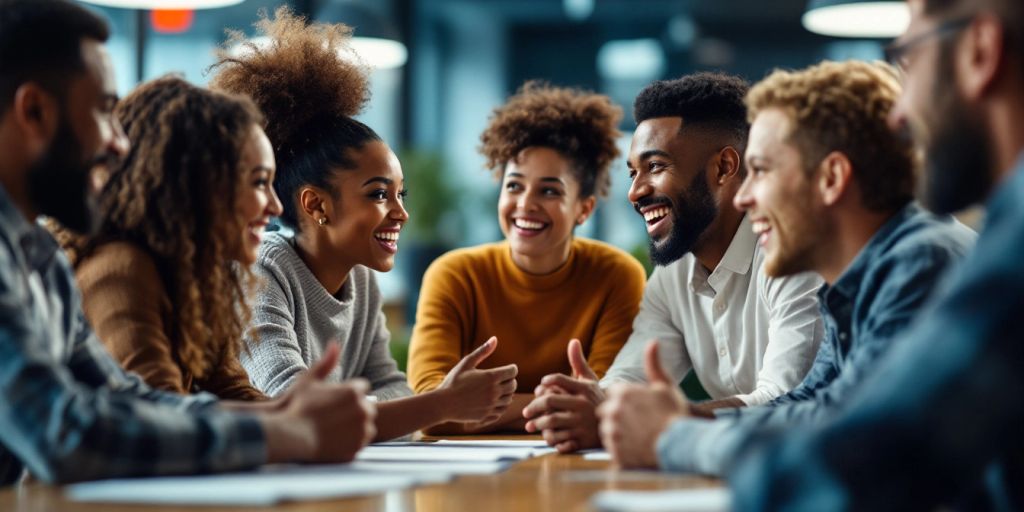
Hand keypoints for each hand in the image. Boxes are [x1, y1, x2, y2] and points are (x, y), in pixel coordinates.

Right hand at [263, 344, 376, 462]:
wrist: (289, 437)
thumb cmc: (297, 406)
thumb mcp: (309, 380)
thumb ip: (326, 362)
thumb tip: (335, 343)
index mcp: (354, 391)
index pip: (362, 388)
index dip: (348, 394)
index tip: (335, 400)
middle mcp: (363, 410)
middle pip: (367, 408)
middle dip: (354, 410)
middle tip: (333, 416)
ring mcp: (362, 431)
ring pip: (366, 427)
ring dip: (355, 427)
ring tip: (333, 429)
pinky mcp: (357, 448)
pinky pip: (360, 443)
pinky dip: (350, 443)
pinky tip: (334, 441)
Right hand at [438, 336, 517, 423]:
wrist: (442, 404)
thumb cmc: (453, 381)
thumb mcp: (466, 363)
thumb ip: (482, 351)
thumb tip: (495, 338)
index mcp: (490, 377)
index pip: (512, 372)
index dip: (511, 369)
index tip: (507, 369)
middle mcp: (494, 392)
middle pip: (513, 385)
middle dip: (510, 381)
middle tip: (503, 379)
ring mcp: (491, 405)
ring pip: (509, 399)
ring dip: (506, 394)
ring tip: (499, 390)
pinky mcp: (487, 416)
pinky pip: (501, 411)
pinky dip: (501, 406)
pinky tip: (494, 402)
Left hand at [522, 339, 604, 451]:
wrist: (615, 424)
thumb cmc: (596, 399)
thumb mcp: (590, 380)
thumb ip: (579, 362)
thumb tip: (573, 341)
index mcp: (583, 389)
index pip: (558, 379)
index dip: (544, 383)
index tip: (540, 387)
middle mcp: (583, 405)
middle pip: (548, 402)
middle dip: (533, 407)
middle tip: (526, 412)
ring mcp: (582, 423)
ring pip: (551, 422)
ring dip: (538, 425)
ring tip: (533, 425)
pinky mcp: (583, 440)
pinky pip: (560, 441)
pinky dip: (551, 440)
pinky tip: (548, 436)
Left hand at [597, 340, 688, 468]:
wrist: (680, 444)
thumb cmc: (674, 413)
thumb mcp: (665, 385)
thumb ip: (654, 364)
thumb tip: (653, 341)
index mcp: (623, 393)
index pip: (614, 394)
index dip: (627, 401)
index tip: (639, 408)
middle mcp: (613, 410)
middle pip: (607, 412)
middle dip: (618, 416)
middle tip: (638, 424)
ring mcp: (613, 432)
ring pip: (607, 431)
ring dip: (618, 433)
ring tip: (638, 437)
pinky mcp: (615, 451)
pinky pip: (612, 449)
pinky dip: (621, 450)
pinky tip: (637, 449)